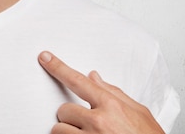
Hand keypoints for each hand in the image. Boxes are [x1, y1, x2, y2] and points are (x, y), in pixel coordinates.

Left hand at [38, 51, 163, 133]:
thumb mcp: (140, 113)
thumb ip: (114, 92)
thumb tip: (94, 76)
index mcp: (112, 106)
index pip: (78, 80)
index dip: (58, 67)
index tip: (45, 58)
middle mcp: (98, 122)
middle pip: (63, 110)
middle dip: (71, 116)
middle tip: (86, 125)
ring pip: (58, 129)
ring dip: (67, 132)